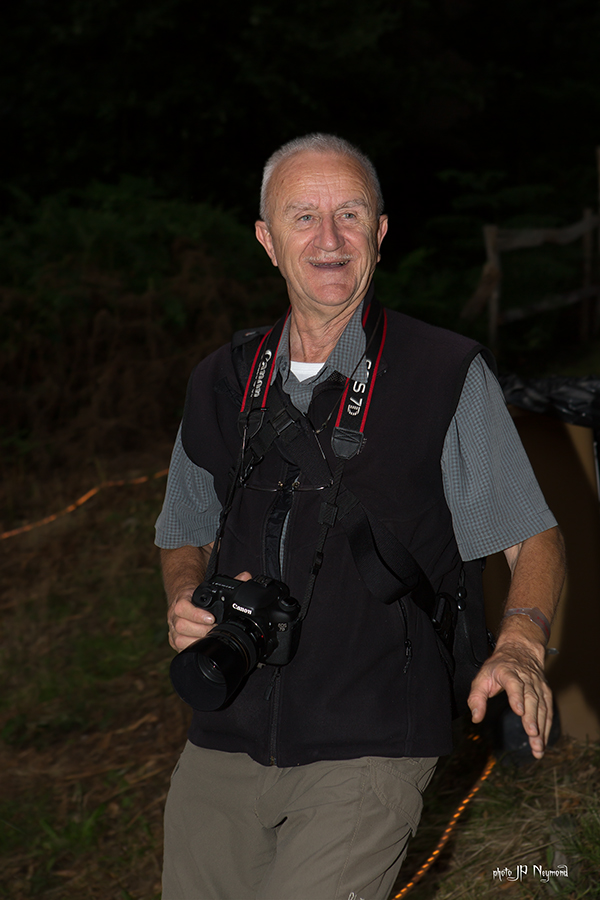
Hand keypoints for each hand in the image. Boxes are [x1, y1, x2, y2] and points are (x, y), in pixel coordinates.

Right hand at [167, 571, 251, 651]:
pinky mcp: (174, 640)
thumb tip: (246, 576)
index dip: (196, 614)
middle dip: (202, 630)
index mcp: (182, 600)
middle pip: (181, 625)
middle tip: (215, 629)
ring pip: (179, 638)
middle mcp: (174, 614)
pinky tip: (204, 645)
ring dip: (197, 639)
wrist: (184, 599)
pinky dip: (193, 647)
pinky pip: (179, 647)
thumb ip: (229, 581)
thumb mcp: (211, 587)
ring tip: (211, 637)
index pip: (182, 607)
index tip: (212, 618)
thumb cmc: (199, 595)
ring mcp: (173, 628)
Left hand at [467, 639, 552, 758]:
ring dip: (541, 728)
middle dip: (532, 718)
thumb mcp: (482, 676)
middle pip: (531, 698)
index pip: (514, 684)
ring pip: (541, 707)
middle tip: (532, 734)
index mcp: (508, 672)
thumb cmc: (498, 667)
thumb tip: (476, 718)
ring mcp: (538, 686)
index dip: (517, 696)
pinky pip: (547, 711)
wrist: (521, 651)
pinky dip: (547, 727)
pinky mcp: (545, 692)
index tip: (519, 711)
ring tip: (538, 747)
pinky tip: (544, 742)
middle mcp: (526, 679)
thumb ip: (477, 697)